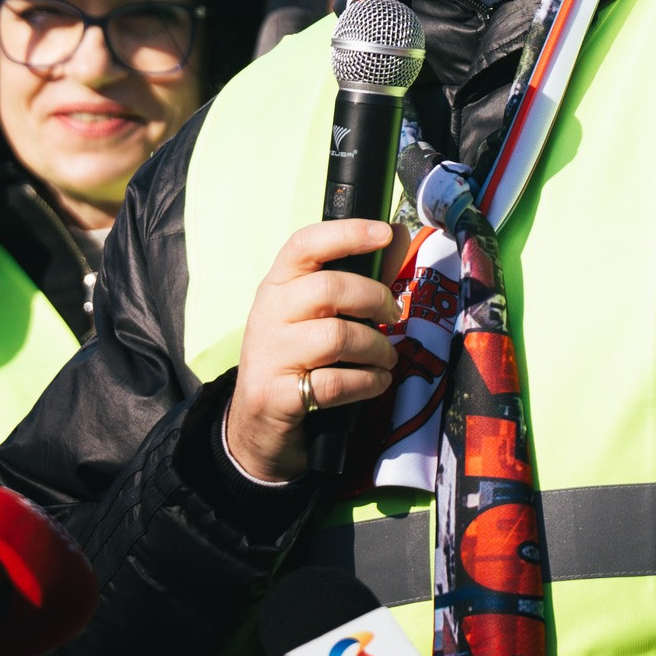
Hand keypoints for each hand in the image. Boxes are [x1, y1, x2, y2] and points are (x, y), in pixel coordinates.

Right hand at [224, 219, 403, 482]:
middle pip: (329, 289)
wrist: (256, 422)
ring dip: (376, 347)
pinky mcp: (277, 394)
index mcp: (278, 284)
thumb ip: (361, 275)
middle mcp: (268, 313)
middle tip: (393, 316)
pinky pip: (335, 382)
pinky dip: (368, 382)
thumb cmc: (298, 355)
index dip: (347, 233)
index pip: (305, 244)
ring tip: (386, 358)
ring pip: (336, 336)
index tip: (386, 233)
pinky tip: (376, 382)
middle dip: (374, 299)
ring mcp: (269, 354)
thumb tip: (399, 234)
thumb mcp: (320, 312)